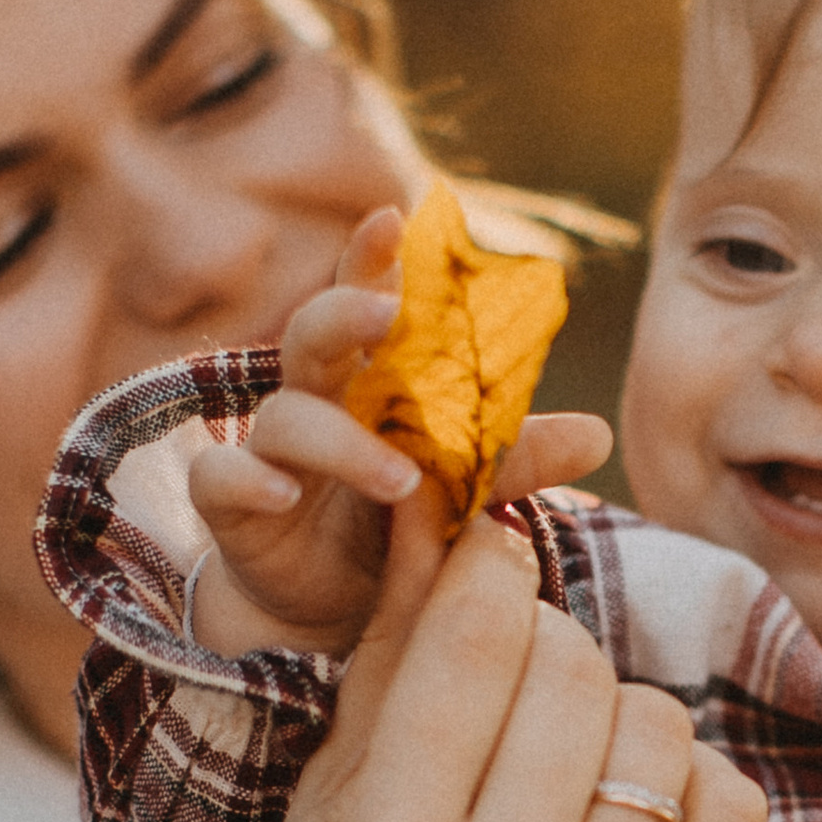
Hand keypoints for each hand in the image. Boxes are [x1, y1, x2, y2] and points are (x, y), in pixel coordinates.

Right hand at [187, 207, 611, 653]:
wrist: (334, 606)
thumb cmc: (395, 525)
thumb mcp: (459, 491)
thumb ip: (514, 460)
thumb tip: (601, 435)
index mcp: (367, 382)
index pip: (366, 302)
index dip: (371, 257)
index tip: (395, 216)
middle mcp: (314, 401)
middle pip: (311, 332)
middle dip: (345, 309)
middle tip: (389, 310)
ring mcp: (269, 451)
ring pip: (284, 416)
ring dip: (342, 441)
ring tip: (402, 478)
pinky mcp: (234, 507)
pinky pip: (220, 479)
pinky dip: (248, 478)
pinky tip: (283, 491)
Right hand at [247, 487, 766, 821]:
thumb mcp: (332, 789)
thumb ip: (395, 646)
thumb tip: (450, 503)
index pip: (474, 638)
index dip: (489, 569)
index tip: (490, 559)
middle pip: (574, 668)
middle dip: (545, 645)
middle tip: (514, 679)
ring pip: (658, 723)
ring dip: (613, 712)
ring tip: (560, 759)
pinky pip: (730, 801)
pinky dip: (687, 782)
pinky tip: (623, 807)